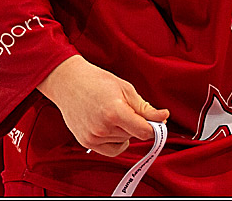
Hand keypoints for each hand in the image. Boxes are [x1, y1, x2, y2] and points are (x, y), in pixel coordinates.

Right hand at [39, 55, 168, 156]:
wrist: (69, 82)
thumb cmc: (97, 81)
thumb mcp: (126, 89)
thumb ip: (145, 108)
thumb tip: (163, 118)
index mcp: (115, 112)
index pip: (144, 131)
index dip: (154, 127)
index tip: (156, 121)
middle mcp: (103, 128)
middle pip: (134, 135)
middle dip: (136, 124)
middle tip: (126, 108)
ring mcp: (93, 137)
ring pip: (123, 142)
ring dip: (124, 132)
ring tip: (113, 114)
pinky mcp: (86, 142)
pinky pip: (111, 150)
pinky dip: (116, 142)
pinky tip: (113, 129)